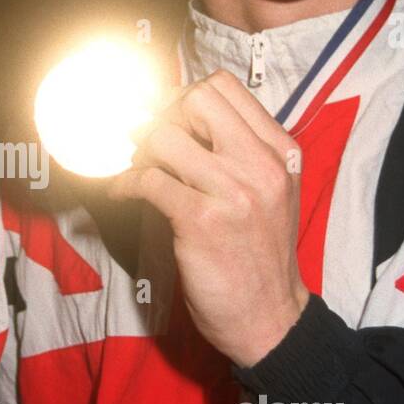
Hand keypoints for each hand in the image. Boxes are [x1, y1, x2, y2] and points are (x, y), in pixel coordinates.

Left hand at [109, 69, 309, 365]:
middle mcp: (261, 164)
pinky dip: (125, 183)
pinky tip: (122, 192)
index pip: (226, 87)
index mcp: (280, 151)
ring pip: (165, 136)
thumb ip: (240, 154)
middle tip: (148, 141)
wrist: (270, 316)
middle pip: (196, 99)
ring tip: (136, 167)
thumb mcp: (270, 193)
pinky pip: (148, 180)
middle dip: (161, 113)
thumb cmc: (261, 254)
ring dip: (139, 148)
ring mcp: (232, 191)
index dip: (185, 95)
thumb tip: (180, 122)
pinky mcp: (201, 220)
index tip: (169, 119)